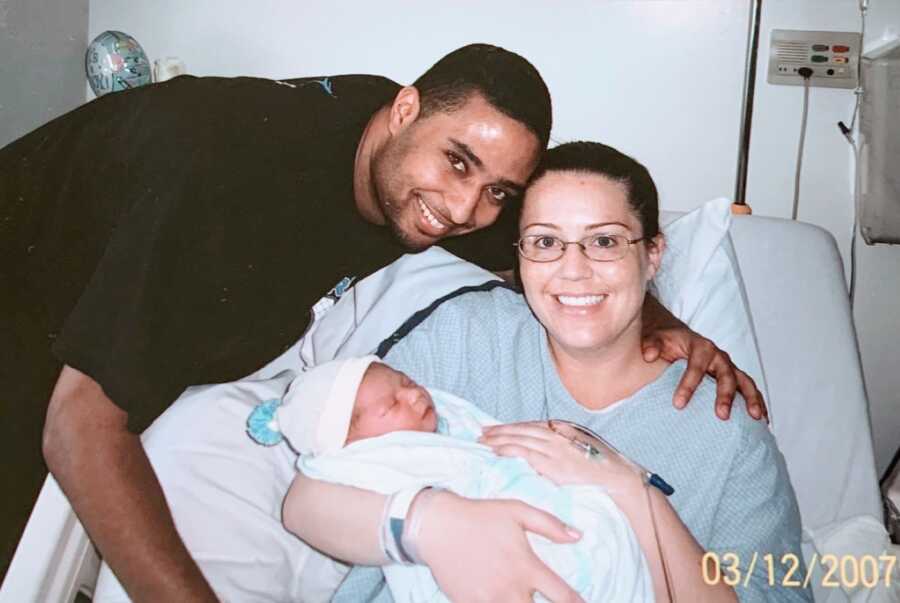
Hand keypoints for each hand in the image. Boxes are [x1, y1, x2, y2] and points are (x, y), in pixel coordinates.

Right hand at [415, 490, 584, 602]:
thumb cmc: (479, 516)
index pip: (563, 597)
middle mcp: (510, 588)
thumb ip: (549, 524)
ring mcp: (488, 601)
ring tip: (521, 599)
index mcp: (526, 566)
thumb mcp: (517, 510)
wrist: (437, 526)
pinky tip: (499, 599)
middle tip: (542, 600)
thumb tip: (578, 536)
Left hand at [479, 422, 640, 496]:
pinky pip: (526, 454)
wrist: (617, 479)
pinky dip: (509, 450)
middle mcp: (557, 436)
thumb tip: (546, 442)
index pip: (530, 426)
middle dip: (500, 431)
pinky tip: (497, 452)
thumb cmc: (601, 466)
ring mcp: (554, 450)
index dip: (511, 426)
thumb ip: (563, 441)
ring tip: (483, 442)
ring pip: (520, 439)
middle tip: (481, 432)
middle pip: (522, 430)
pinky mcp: (553, 465)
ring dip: (499, 440)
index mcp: (563, 430)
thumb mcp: (581, 445)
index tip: (495, 428)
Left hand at [641, 326, 767, 421]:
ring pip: (745, 381)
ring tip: (756, 419)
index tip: (678, 404)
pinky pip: (748, 389)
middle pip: (726, 374)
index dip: (689, 384)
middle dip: (725, 395)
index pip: (696, 365)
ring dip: (751, 399)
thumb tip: (649, 355)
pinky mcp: (733, 376)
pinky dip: (757, 402)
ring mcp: (728, 366)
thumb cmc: (665, 340)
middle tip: (721, 416)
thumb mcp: (655, 338)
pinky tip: (763, 421)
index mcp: (700, 346)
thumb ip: (652, 344)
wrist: (676, 334)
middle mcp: (718, 356)